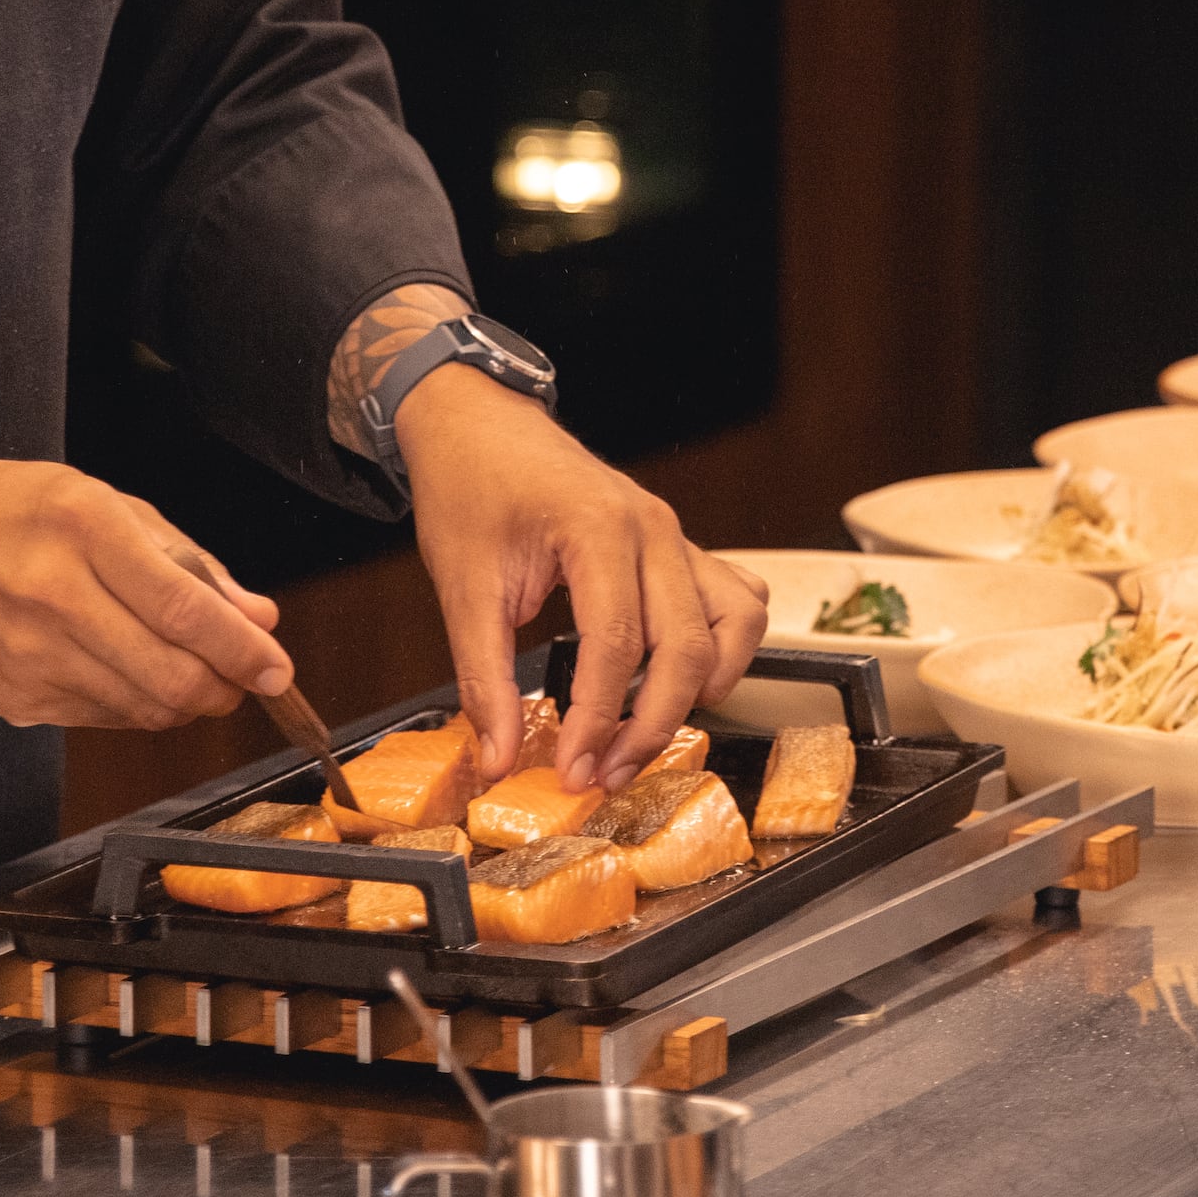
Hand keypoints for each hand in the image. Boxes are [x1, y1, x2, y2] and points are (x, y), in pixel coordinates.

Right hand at [0, 459, 291, 729]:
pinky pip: (99, 719)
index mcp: (83, 526)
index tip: (277, 668)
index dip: (243, 649)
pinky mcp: (12, 697)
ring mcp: (28, 653)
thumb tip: (255, 614)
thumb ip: (182, 558)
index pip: (185, 606)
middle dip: (222, 688)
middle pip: (170, 672)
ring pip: (140, 706)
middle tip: (243, 680)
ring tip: (192, 678)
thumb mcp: (95, 500)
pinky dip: (132, 707)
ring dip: (183, 703)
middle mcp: (54, 592)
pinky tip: (129, 677)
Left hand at [399, 367, 768, 788]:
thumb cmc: (469, 487)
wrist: (478, 423)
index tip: (572, 770)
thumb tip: (499, 757)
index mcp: (598, 529)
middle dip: (652, 725)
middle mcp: (654, 529)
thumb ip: (485, 677)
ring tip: (649, 728)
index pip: (618, 645)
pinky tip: (679, 677)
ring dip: (705, 686)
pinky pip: (735, 599)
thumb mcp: (461, 585)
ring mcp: (674, 535)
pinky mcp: (677, 546)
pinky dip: (723, 647)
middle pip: (688, 647)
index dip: (597, 720)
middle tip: (604, 773)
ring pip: (736, 624)